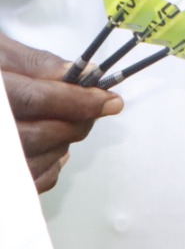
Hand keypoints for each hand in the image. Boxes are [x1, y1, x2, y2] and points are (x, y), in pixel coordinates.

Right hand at [1, 34, 121, 191]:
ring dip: (62, 146)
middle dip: (75, 123)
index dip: (77, 101)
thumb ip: (36, 63)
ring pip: (32, 164)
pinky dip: (49, 170)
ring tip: (69, 125)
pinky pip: (27, 184)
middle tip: (96, 109)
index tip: (110, 101)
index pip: (34, 99)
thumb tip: (83, 74)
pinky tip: (53, 151)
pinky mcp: (0, 180)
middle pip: (36, 135)